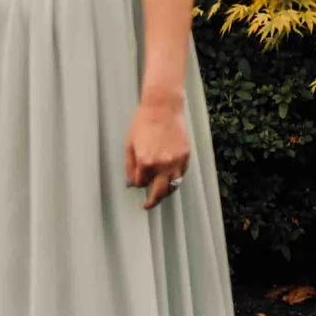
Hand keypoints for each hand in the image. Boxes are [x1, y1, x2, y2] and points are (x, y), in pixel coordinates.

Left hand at [126, 95, 190, 209]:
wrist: (162, 108)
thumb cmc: (142, 124)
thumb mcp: (129, 145)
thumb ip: (130, 166)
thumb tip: (131, 183)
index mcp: (145, 162)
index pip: (141, 183)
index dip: (137, 183)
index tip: (136, 181)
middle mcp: (162, 164)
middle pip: (159, 192)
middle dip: (153, 201)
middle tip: (147, 206)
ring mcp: (176, 161)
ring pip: (173, 185)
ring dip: (166, 191)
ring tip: (160, 193)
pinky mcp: (186, 155)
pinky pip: (181, 173)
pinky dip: (175, 178)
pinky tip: (169, 178)